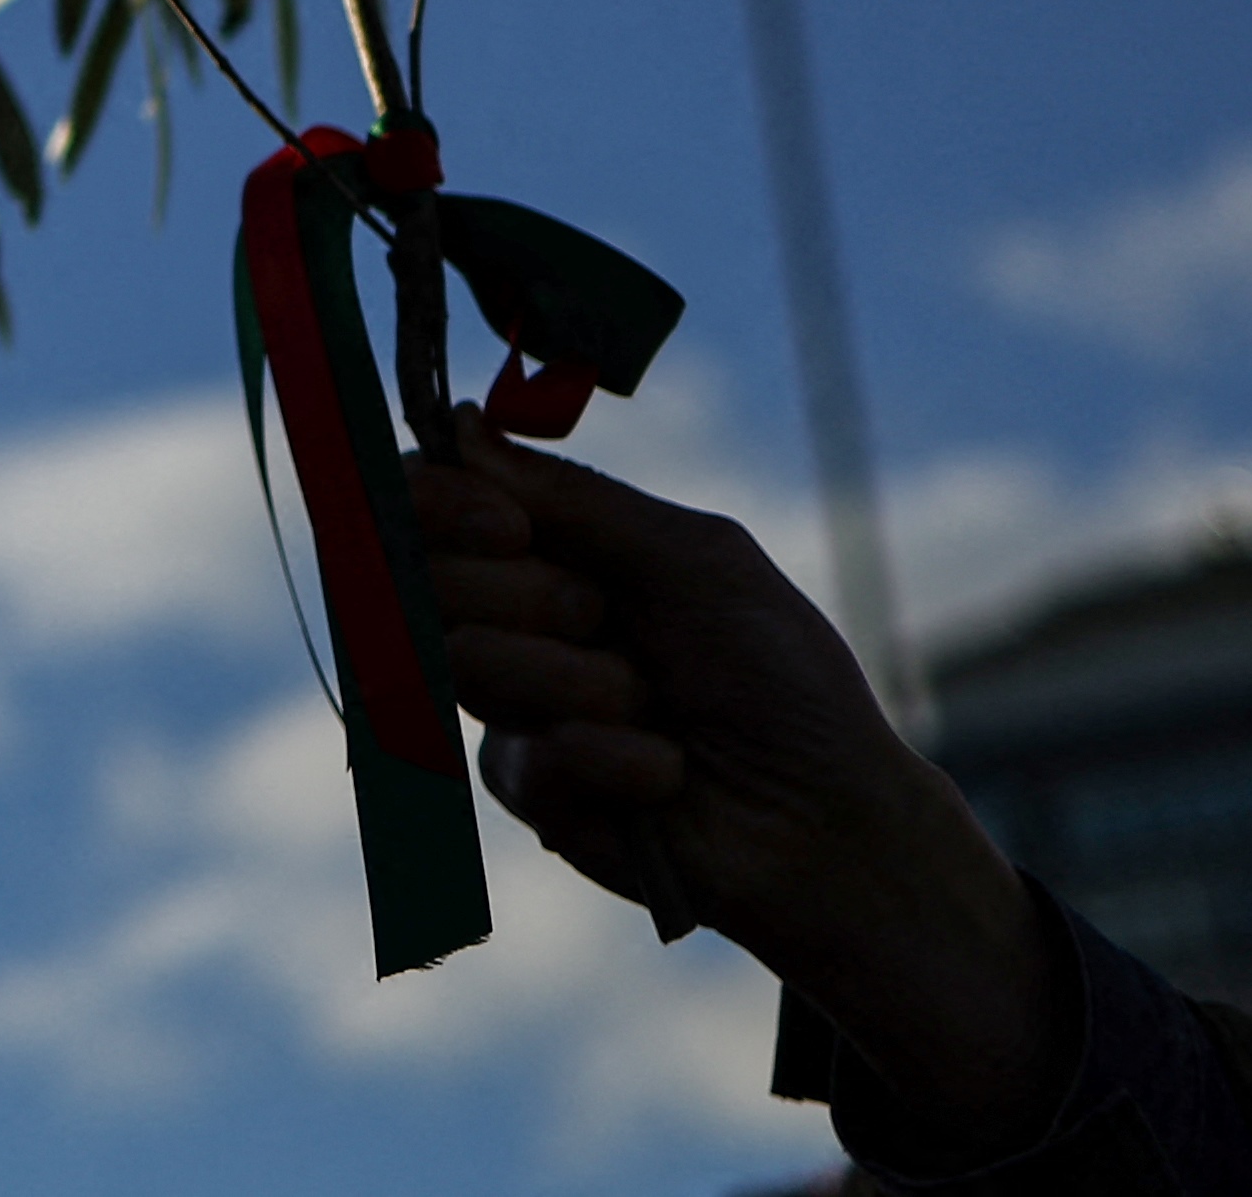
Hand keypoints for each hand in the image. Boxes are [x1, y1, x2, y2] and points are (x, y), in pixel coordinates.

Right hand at [421, 415, 1068, 1156]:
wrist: (829, 823)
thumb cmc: (784, 682)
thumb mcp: (696, 560)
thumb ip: (574, 501)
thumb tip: (460, 429)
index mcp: (555, 546)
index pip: (430, 497)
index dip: (439, 503)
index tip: (506, 526)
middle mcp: (518, 615)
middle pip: (423, 575)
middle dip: (524, 596)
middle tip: (602, 617)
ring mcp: (517, 703)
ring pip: (461, 661)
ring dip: (576, 680)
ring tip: (655, 707)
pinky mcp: (530, 789)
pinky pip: (513, 758)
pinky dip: (604, 759)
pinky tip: (663, 775)